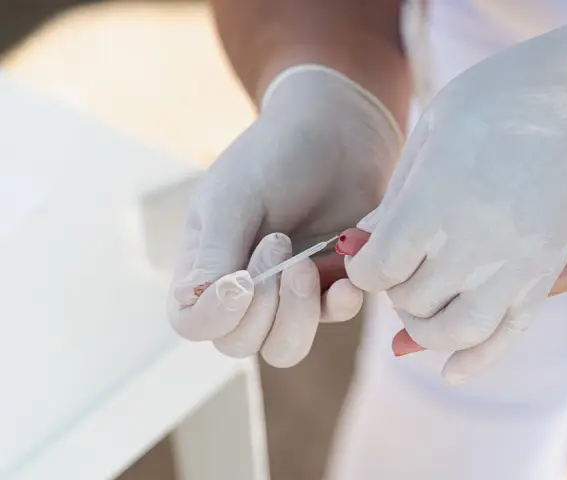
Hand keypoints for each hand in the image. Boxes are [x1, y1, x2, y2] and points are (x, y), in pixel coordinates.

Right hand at [167, 65, 400, 366]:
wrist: (335, 133)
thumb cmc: (272, 156)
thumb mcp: (235, 196)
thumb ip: (217, 251)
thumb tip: (193, 302)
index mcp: (205, 266)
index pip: (192, 323)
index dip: (215, 315)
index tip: (241, 278)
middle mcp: (243, 290)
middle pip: (239, 344)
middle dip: (261, 308)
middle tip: (278, 244)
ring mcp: (287, 293)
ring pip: (285, 348)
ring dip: (298, 316)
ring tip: (308, 264)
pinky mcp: (330, 287)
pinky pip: (332, 319)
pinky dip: (339, 305)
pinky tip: (345, 279)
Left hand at [345, 0, 566, 383]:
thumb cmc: (503, 101)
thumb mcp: (435, 131)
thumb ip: (397, 195)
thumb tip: (362, 243)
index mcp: (435, 203)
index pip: (377, 269)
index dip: (363, 268)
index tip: (367, 254)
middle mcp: (472, 245)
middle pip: (410, 299)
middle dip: (392, 289)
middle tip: (398, 265)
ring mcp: (514, 267)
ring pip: (454, 331)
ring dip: (424, 330)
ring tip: (419, 307)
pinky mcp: (544, 277)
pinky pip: (507, 336)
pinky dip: (475, 362)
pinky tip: (451, 373)